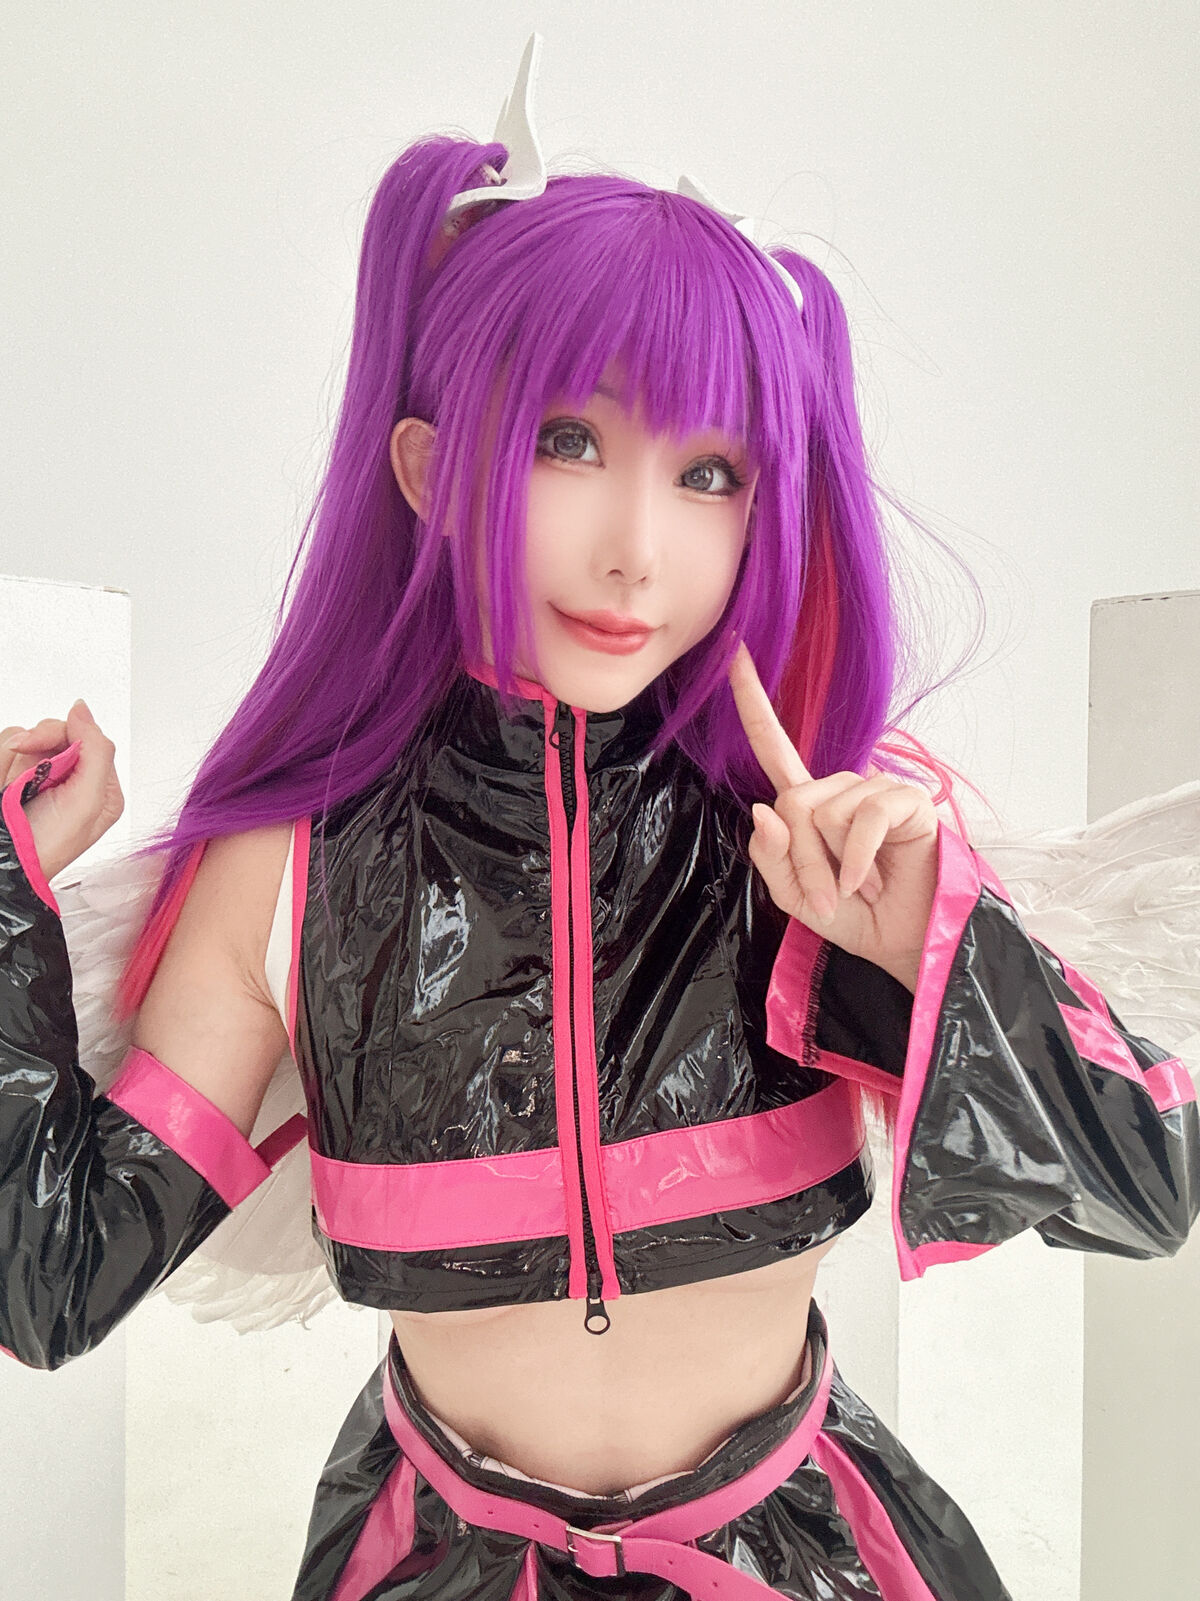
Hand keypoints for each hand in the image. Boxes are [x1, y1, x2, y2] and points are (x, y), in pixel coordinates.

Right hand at [1, 702, 124, 881]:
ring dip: (15, 754)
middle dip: (37, 742)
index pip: (89, 737)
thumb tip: (83, 709)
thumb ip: (96, 751)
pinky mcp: (14, 775)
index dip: (68, 734)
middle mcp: (72, 779)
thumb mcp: (86, 801)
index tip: (47, 749)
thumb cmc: (46, 847)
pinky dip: (2, 760)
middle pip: (58, 731)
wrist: (4, 864)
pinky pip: (7, 744)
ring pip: (28, 735)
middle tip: (22, 765)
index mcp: (100, 787)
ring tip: (12, 784)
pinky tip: (4, 782)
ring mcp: (40, 776)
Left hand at [726, 642, 938, 989]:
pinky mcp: (906, 801)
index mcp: (811, 803)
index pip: (774, 746)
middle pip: (793, 802)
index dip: (753, 702)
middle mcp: (842, 788)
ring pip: (823, 813)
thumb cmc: (854, 915)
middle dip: (801, 861)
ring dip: (830, 866)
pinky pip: (863, 818)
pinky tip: (869, 881)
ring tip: (856, 888)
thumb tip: (763, 808)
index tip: (734, 651)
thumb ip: (771, 856)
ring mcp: (876, 790)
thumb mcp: (794, 896)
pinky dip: (857, 860)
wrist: (904, 943)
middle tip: (827, 896)